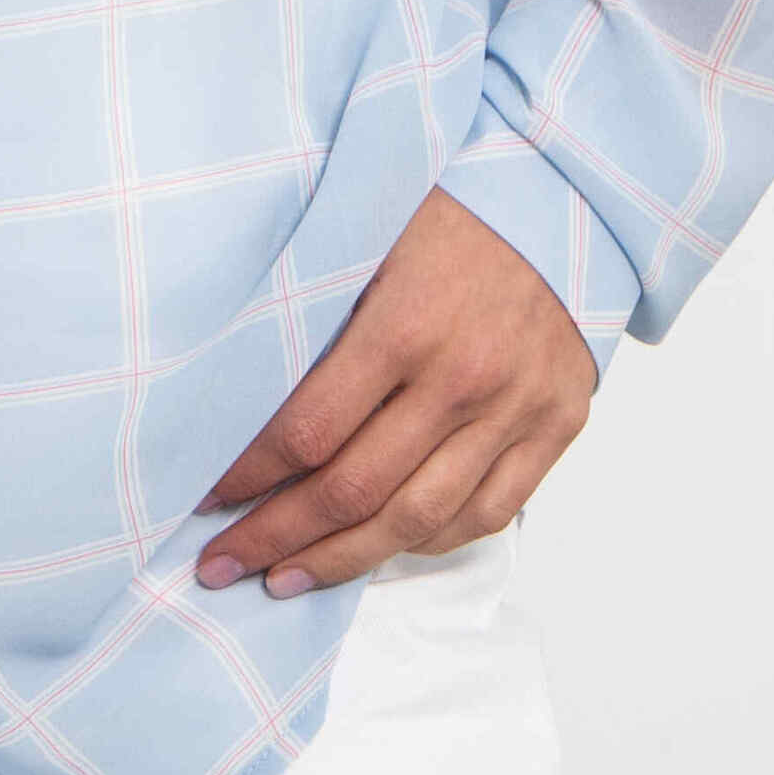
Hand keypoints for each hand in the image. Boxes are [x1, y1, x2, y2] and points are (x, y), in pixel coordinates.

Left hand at [189, 184, 597, 596]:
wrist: (568, 195)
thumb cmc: (452, 206)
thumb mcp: (369, 229)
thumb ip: (314, 304)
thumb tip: (233, 378)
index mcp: (405, 324)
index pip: (307, 430)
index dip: (247, 475)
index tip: (204, 497)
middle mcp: (462, 379)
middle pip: (353, 490)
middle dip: (275, 536)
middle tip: (222, 564)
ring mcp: (516, 409)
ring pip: (416, 519)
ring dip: (341, 560)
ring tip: (286, 578)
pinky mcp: (557, 425)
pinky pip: (486, 514)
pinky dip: (427, 542)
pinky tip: (379, 549)